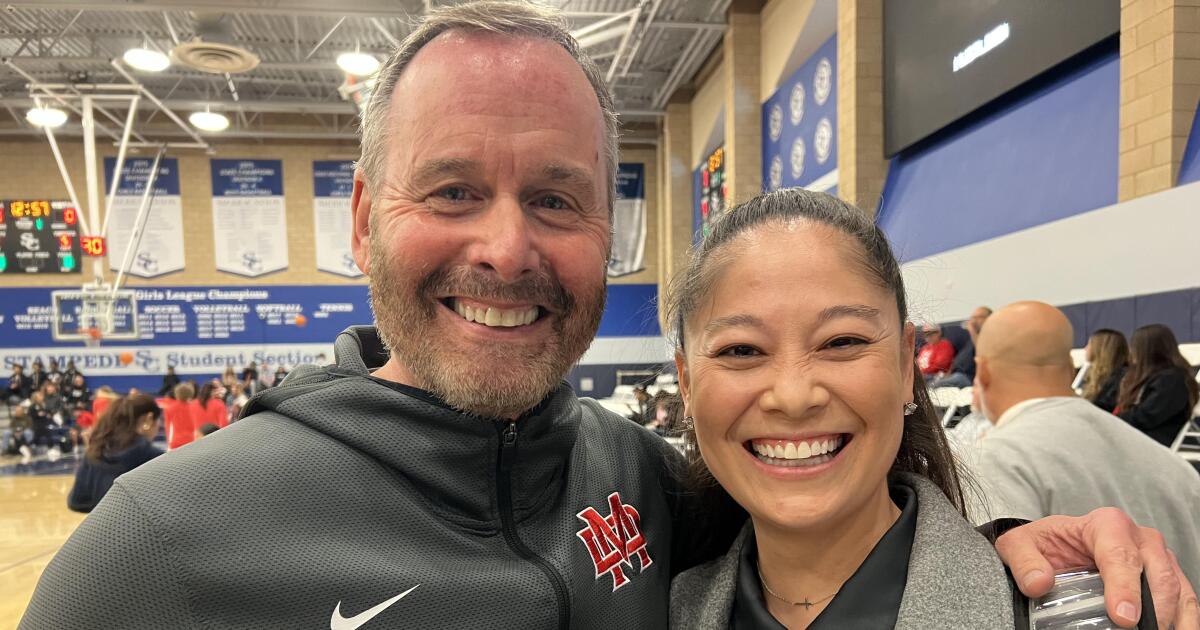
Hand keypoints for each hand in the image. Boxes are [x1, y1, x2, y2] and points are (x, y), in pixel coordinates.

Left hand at [995, 508, 1197, 628]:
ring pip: (1178, 588)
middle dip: (1155, 608)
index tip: (1123, 617)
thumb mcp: (1019, 545)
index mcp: (1106, 524)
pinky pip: (1185, 599)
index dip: (1125, 587)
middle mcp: (1139, 537)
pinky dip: (1184, 621)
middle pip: (1157, 574)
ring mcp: (1158, 557)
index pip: (1120, 556)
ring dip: (1174, 618)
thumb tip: (1039, 583)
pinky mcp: (1167, 576)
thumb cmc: (1045, 544)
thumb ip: (1024, 561)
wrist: (1057, 544)